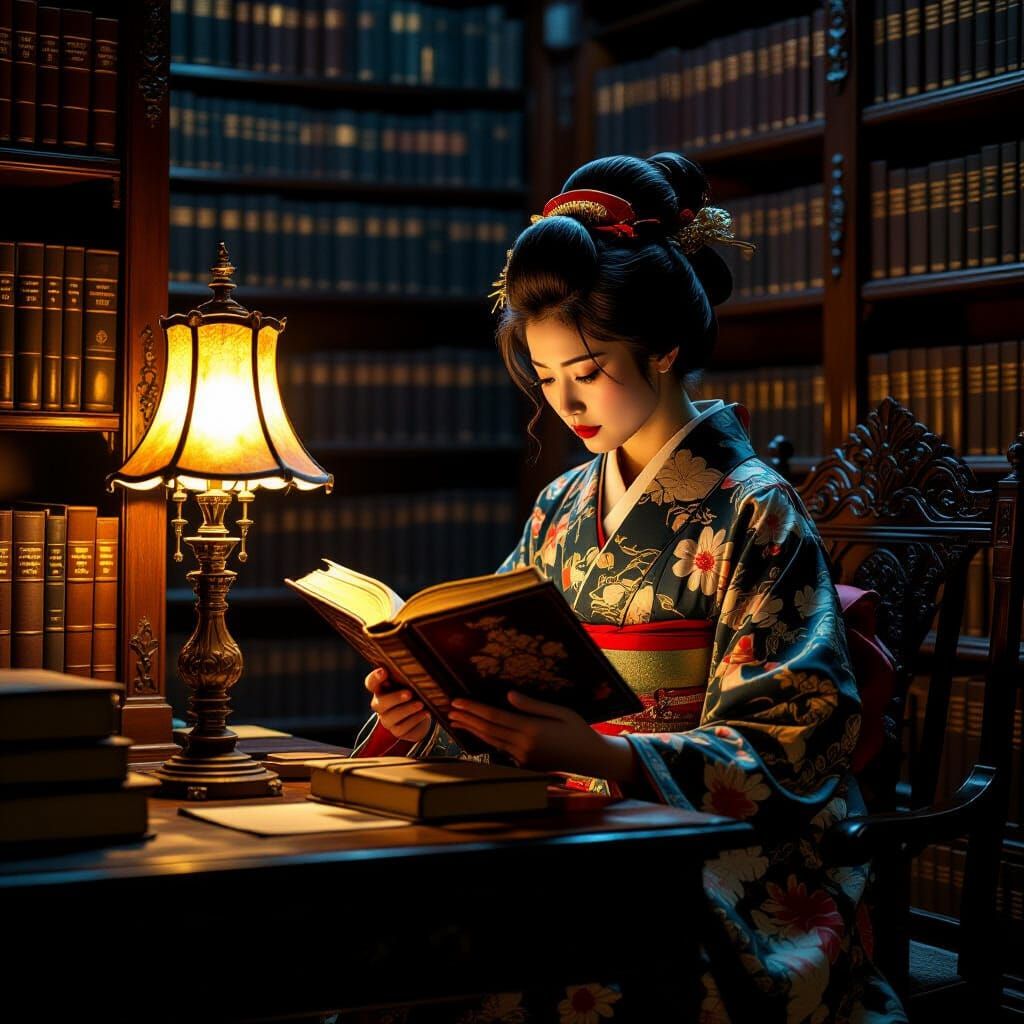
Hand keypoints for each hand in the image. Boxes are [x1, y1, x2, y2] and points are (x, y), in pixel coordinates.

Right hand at [364, 667, 432, 742]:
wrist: (422, 713)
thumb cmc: (414, 691)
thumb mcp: (409, 683)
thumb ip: (406, 677)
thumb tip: (414, 669)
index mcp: (381, 689)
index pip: (371, 683)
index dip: (375, 678)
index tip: (384, 672)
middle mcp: (380, 705)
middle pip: (380, 703)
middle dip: (395, 698)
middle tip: (409, 693)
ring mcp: (387, 720)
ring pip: (391, 717)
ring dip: (407, 710)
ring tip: (421, 704)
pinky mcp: (397, 731)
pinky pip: (402, 728)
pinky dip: (415, 720)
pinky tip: (425, 713)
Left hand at [448, 691, 639, 781]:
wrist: (590, 758)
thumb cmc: (578, 730)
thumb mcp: (560, 712)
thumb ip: (533, 705)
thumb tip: (509, 695)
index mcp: (531, 730)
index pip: (495, 717)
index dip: (474, 708)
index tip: (458, 701)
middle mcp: (523, 746)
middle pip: (488, 730)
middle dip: (467, 718)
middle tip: (450, 708)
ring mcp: (522, 757)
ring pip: (490, 741)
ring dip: (472, 730)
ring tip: (456, 720)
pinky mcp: (524, 764)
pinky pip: (499, 750)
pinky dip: (485, 740)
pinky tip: (476, 733)